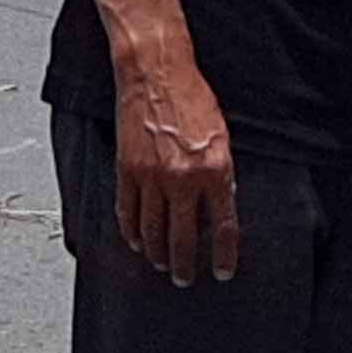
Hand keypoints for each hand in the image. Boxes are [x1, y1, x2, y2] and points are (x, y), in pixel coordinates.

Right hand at [114, 70, 240, 285]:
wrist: (157, 74)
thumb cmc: (193, 99)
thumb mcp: (222, 138)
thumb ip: (222, 175)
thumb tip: (220, 206)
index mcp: (214, 171)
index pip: (223, 228)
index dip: (223, 256)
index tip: (222, 272)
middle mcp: (183, 179)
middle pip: (184, 238)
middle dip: (185, 265)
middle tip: (185, 278)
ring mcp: (152, 177)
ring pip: (153, 231)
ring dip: (158, 254)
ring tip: (162, 264)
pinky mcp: (127, 170)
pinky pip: (128, 212)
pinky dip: (132, 231)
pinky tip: (137, 241)